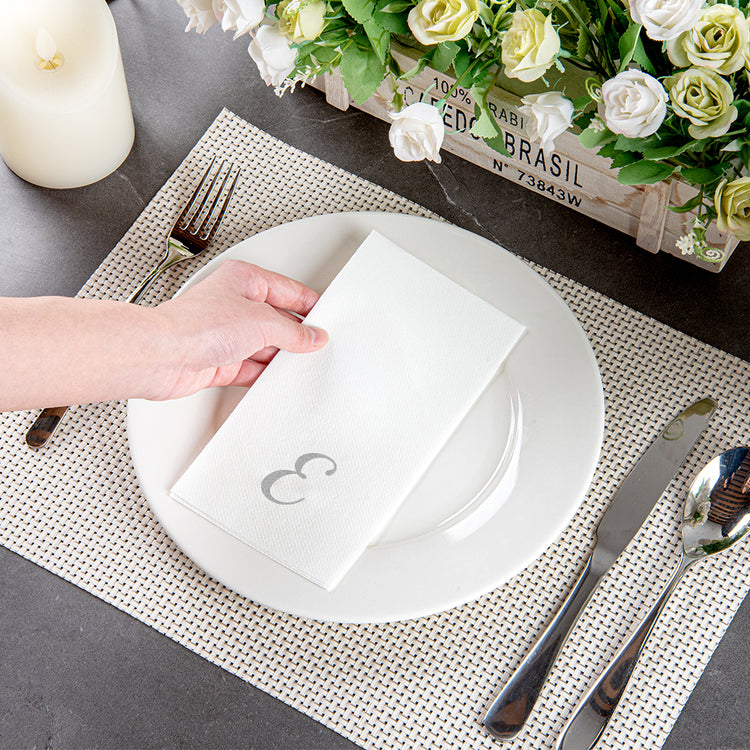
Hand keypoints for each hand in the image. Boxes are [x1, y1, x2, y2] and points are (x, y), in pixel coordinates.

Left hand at [148, 259, 327, 399]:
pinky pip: (251, 368)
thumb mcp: (261, 323)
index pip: (287, 291)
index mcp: (244, 280)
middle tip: (317, 346)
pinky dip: (265, 374)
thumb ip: (292, 332)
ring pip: (265, 346)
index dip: (309, 305)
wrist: (161, 357)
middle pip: (276, 320)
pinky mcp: (219, 360)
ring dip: (280, 357)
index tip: (327, 320)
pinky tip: (278, 379)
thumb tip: (312, 337)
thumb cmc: (195, 325)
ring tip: (301, 365)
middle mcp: (233, 305)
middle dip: (296, 335)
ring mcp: (226, 334)